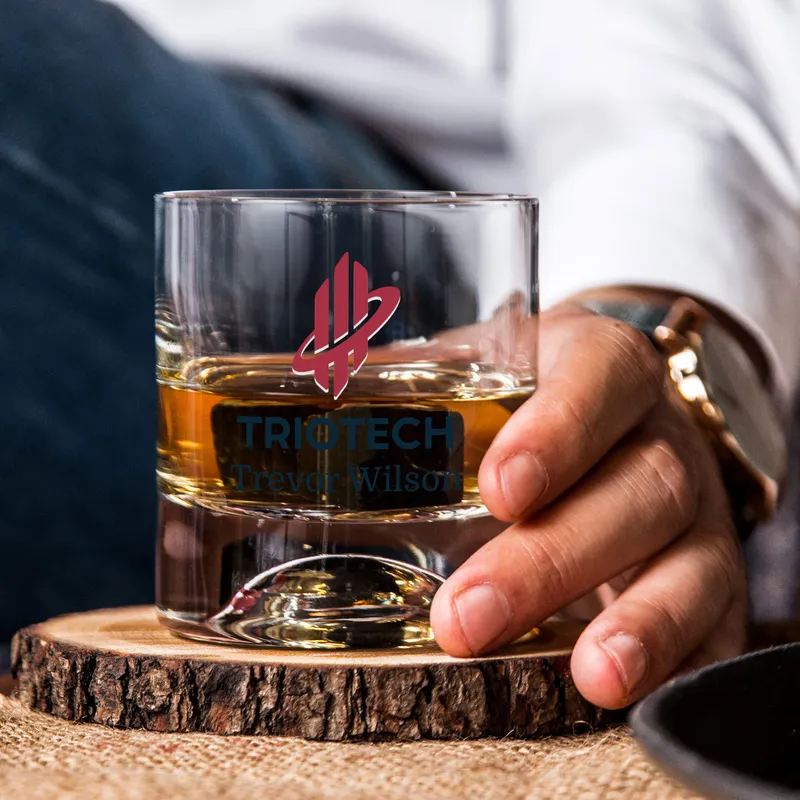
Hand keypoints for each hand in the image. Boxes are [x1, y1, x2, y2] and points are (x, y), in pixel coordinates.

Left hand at [430, 302, 746, 708]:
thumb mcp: (484, 372)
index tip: (499, 489)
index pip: (600, 379)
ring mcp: (698, 511)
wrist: (614, 416)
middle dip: (553, 557)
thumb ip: (406, 391)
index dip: (560, 431)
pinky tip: (627, 694)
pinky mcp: (713, 575)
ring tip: (586, 676)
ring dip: (639, 623)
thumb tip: (285, 425)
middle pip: (641, 486)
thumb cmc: (531, 399)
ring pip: (692, 561)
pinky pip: (718, 622)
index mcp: (602, 368)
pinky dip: (681, 663)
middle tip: (468, 617)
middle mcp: (661, 437)